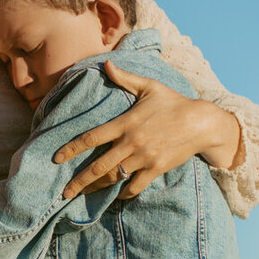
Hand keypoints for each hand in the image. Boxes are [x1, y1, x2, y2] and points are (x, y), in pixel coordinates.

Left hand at [53, 63, 242, 199]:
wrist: (201, 122)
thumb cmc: (174, 102)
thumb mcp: (149, 87)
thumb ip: (125, 78)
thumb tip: (106, 63)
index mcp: (125, 123)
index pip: (91, 138)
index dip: (71, 149)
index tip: (56, 159)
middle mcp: (131, 142)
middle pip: (98, 166)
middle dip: (79, 181)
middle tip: (64, 192)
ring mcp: (144, 158)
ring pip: (114, 178)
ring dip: (96, 188)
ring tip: (82, 195)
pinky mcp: (156, 169)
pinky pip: (135, 186)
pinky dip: (124, 193)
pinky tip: (116, 195)